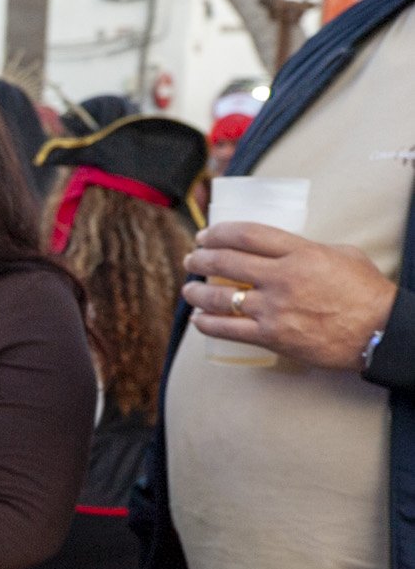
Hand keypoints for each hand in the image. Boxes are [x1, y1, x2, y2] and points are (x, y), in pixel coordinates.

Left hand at [183, 223, 396, 369]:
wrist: (381, 332)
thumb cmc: (366, 292)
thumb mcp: (341, 255)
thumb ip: (307, 249)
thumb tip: (282, 249)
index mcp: (300, 252)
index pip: (247, 234)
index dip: (219, 232)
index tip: (206, 235)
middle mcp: (282, 277)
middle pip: (226, 261)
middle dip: (201, 258)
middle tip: (191, 258)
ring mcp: (274, 308)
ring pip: (220, 296)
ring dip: (197, 291)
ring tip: (188, 288)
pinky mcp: (271, 336)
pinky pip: (228, 329)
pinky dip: (207, 323)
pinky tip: (198, 319)